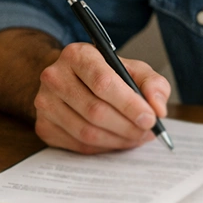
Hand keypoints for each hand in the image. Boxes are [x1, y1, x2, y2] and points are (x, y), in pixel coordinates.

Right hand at [32, 41, 170, 153]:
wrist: (69, 79)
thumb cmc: (105, 73)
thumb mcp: (132, 68)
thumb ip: (153, 84)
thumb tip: (159, 109)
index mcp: (77, 55)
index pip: (103, 82)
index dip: (129, 104)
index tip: (150, 118)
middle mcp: (54, 77)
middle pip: (95, 110)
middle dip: (127, 126)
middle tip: (148, 132)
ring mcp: (44, 103)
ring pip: (87, 132)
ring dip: (118, 140)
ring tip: (137, 137)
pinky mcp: (43, 126)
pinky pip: (78, 145)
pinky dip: (104, 147)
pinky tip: (118, 140)